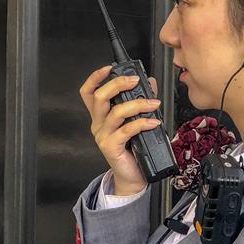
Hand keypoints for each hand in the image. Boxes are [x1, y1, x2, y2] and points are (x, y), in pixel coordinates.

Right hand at [79, 66, 159, 195]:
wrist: (133, 175)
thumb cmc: (135, 147)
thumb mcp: (137, 120)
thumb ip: (141, 101)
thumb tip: (150, 83)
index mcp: (101, 115)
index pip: (89, 92)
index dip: (95, 78)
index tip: (109, 68)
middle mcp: (98, 124)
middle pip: (99, 97)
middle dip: (118, 84)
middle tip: (135, 81)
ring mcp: (102, 135)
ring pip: (115, 112)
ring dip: (137, 104)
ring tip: (153, 104)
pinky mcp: (110, 147)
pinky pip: (126, 130)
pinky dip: (142, 123)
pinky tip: (154, 122)